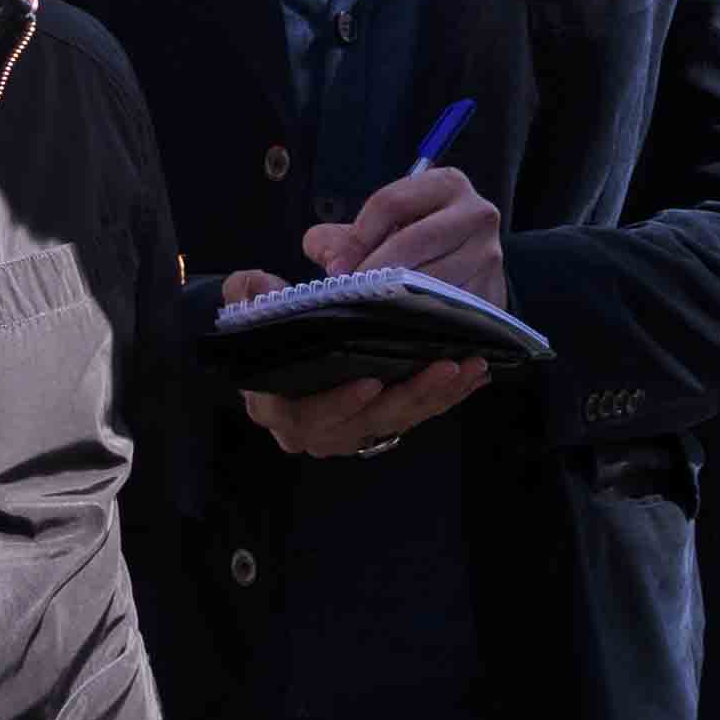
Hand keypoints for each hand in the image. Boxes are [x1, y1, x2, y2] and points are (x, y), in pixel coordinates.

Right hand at [218, 270, 487, 456]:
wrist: (277, 343)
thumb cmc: (262, 322)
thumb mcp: (245, 300)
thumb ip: (250, 295)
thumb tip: (266, 288)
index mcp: (275, 406)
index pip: (305, 416)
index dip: (337, 404)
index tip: (369, 382)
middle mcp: (313, 429)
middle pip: (363, 425)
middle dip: (406, 398)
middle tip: (443, 368)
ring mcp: (348, 430)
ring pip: (395, 422)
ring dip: (435, 397)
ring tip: (468, 365)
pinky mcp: (377, 423)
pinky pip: (414, 416)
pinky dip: (445, 397)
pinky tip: (474, 374)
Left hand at [310, 165, 504, 303]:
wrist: (470, 267)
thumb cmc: (418, 241)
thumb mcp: (385, 226)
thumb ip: (343, 236)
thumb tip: (326, 256)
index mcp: (447, 184)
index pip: (391, 203)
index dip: (357, 237)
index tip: (335, 268)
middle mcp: (477, 213)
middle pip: (412, 240)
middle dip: (374, 268)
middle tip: (348, 291)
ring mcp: (489, 254)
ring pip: (431, 278)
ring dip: (395, 296)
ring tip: (370, 306)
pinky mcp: (493, 291)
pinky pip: (448, 308)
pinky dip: (419, 317)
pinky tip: (400, 322)